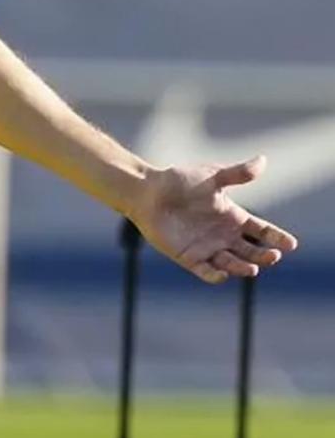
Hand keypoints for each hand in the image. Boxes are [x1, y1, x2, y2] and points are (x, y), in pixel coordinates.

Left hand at [129, 155, 298, 283]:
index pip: (262, 231)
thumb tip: (263, 161)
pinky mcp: (188, 257)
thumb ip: (236, 173)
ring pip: (232, 265)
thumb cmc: (179, 181)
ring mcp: (207, 248)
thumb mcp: (211, 176)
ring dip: (243, 268)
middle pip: (252, 252)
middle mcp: (223, 235)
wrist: (146, 192)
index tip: (291, 243)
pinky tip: (222, 274)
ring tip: (252, 268)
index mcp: (233, 217)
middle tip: (273, 256)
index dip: (277, 237)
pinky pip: (205, 272)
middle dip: (264, 256)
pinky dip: (215, 276)